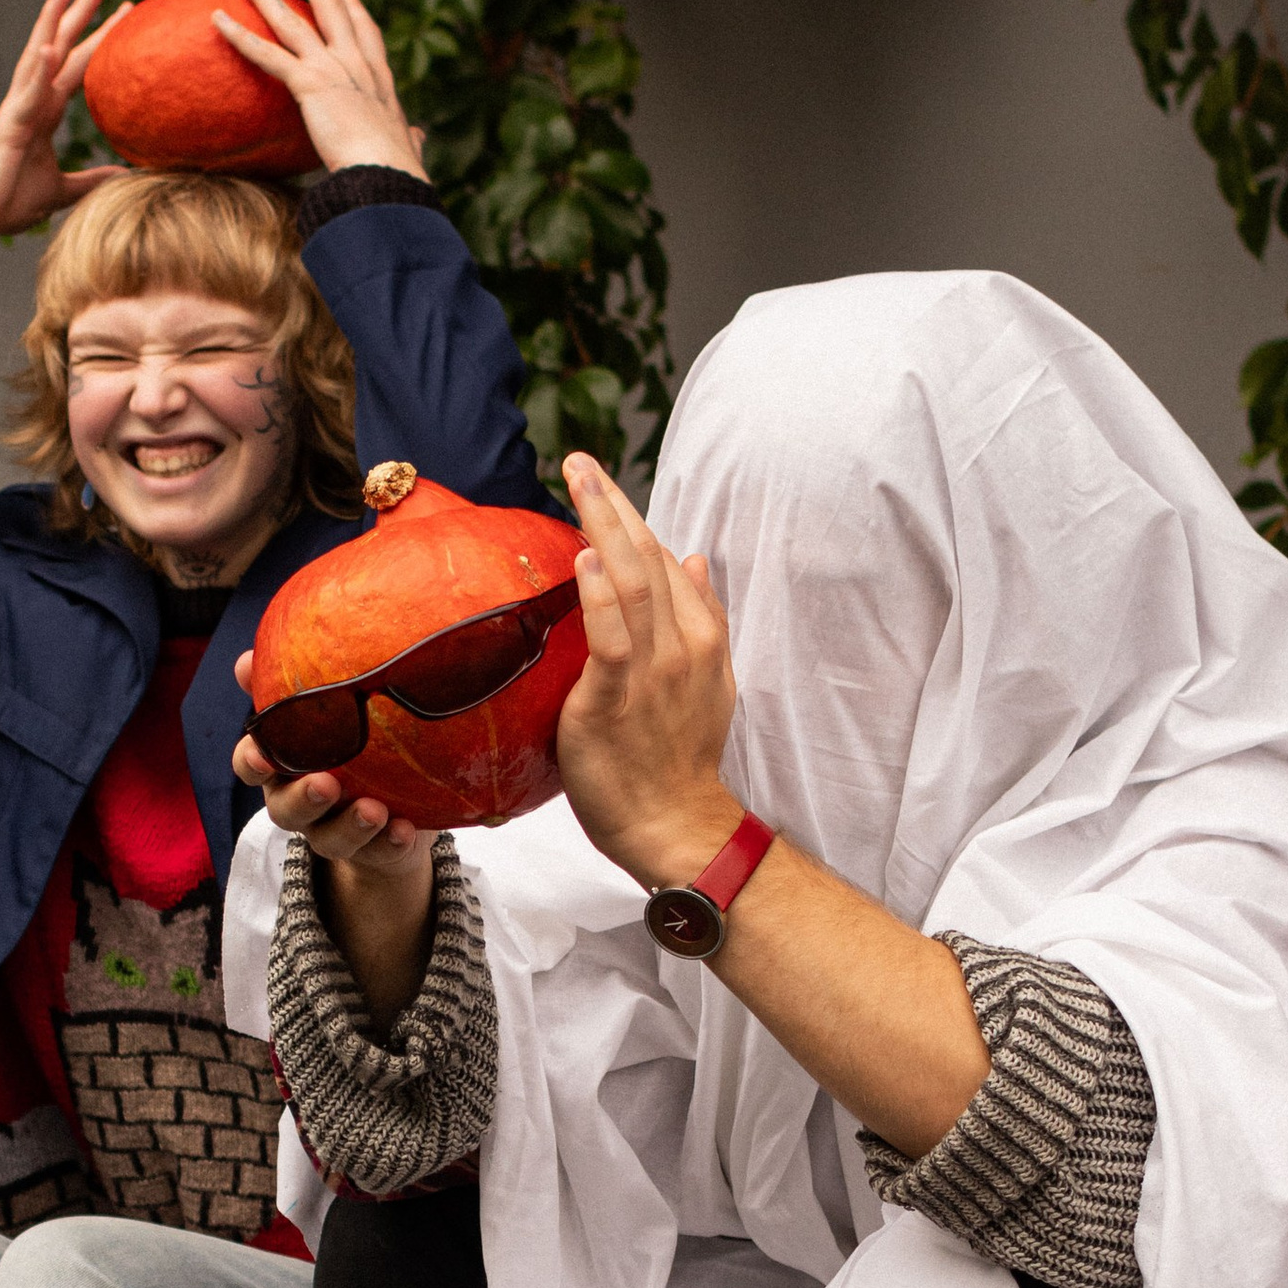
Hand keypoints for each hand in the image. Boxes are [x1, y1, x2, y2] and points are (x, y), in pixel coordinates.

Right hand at [0, 0, 124, 250]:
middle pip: (60, 45)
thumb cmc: (8, 203)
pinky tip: (48, 45)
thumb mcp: (61, 190)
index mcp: (44, 112)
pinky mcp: (8, 127)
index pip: (79, 65)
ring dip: (52, 19)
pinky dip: (36, 69)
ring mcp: (18, 109)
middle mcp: (32, 101)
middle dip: (81, 10)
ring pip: (38, 54)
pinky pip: (24, 92)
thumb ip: (90, 180)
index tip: (126, 11)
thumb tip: (122, 177)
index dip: (101, 38)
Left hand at [213, 0, 425, 177]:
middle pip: (330, 7)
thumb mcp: (407, 150)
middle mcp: (356, 63)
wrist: (385, 174)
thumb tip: (418, 141)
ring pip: (292, 21)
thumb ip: (411, 141)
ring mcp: (332, 68)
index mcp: (379, 80)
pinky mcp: (309, 83)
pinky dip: (240, 35)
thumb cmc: (396, 171)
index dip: (352, 9)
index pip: (364, 33)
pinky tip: (218, 18)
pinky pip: (267, 54)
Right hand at [234, 646, 434, 1024]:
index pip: (252, 764)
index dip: (252, 761)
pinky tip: (407, 829)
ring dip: (350, 826)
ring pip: (329, 839)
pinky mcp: (374, 852)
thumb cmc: (358, 740)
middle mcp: (302, 802)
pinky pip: (379, 853)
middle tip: (326, 784)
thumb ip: (299, 681)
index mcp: (285, 765)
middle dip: (303, 799)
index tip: (264, 754)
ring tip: (374, 810)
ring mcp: (336, 831)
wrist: (399, 804)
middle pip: (284, 810)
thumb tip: (247, 655)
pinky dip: (390, 842)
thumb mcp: (335, 706)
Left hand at [554, 452, 744, 890]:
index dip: (633, 518)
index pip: (665, 561)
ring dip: (605, 527)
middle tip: (581, 462)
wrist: (675, 824)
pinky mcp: (616, 697)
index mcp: (700, 636)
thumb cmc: (677, 759)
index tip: (599, 481)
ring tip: (579, 483)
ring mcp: (651, 670)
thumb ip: (702, 617)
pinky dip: (599, 594)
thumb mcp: (708, 680)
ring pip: (632, 583)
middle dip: (615, 504)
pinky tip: (583, 559)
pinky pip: (611, 637)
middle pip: (648, 558)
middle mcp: (680, 644)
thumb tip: (692, 557)